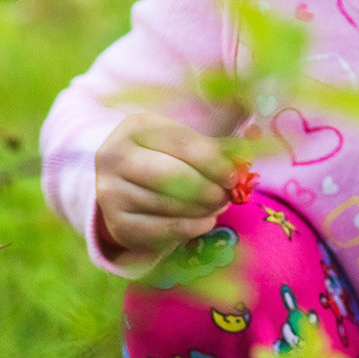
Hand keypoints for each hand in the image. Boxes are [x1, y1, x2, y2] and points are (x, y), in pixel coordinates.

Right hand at [93, 113, 237, 265]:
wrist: (125, 186)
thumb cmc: (164, 157)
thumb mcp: (183, 143)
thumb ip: (215, 147)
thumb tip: (248, 151)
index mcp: (136, 127)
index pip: (181, 143)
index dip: (212, 161)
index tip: (234, 176)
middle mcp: (115, 156)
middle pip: (169, 175)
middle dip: (205, 188)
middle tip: (227, 196)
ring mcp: (111, 191)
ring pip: (165, 204)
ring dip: (200, 209)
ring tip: (217, 206)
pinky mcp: (117, 223)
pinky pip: (159, 230)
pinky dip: (189, 228)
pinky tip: (204, 222)